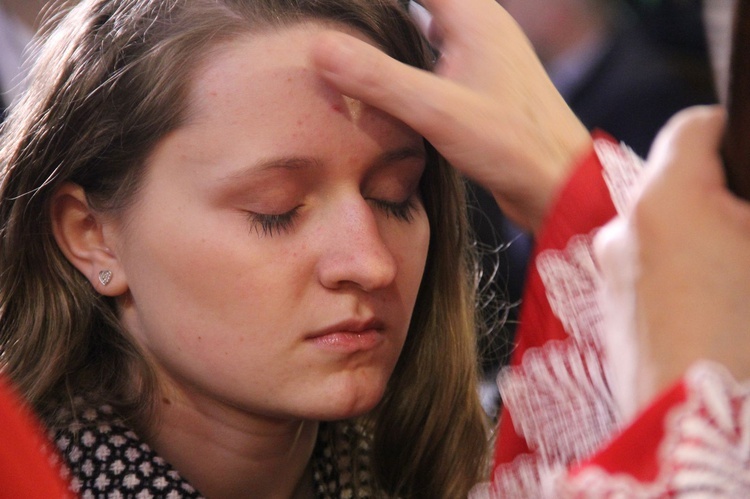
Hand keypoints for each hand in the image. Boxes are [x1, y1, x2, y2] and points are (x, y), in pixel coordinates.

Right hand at [311, 0, 590, 231]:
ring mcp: (483, 55)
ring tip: (353, 42)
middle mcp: (480, 26)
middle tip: (340, 23)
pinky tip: (389, 81)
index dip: (376, 1)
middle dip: (382, 12)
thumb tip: (319, 48)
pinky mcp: (482, 83)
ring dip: (395, 31)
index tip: (339, 11)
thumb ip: (378, 78)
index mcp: (474, 16)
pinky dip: (410, 60)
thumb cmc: (512, 145)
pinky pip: (437, 56)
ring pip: (428, 27)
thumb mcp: (437, 111)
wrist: (559, 184)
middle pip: (422, 2)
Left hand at [595, 106, 749, 416]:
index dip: (731, 131)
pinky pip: (644, 262)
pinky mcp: (607, 301)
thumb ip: (744, 205)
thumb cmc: (742, 333)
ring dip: (693, 232)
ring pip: (658, 224)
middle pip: (674, 180)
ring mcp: (609, 266)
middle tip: (744, 225)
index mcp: (666, 198)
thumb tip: (737, 201)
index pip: (693, 128)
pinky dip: (672, 266)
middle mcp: (623, 225)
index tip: (749, 153)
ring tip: (730, 269)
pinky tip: (705, 297)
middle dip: (716, 193)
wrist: (688, 419)